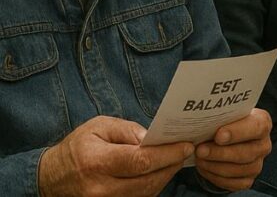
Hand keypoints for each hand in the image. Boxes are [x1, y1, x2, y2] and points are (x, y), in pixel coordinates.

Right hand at [38, 116, 191, 196]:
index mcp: (97, 162)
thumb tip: (153, 138)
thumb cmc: (78, 148)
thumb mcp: (99, 127)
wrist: (51, 178)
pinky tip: (159, 172)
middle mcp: (101, 188)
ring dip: (165, 176)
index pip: (141, 161)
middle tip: (185, 151)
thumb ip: (127, 130)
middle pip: (148, 180)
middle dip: (172, 165)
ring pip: (147, 192)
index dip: (168, 154)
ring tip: (175, 160)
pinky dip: (153, 186)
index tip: (185, 146)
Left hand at [194, 108, 272, 191]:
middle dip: (221, 153)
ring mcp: (257, 164)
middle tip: (201, 150)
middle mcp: (264, 145)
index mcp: (262, 123)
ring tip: (199, 158)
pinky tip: (205, 168)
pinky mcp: (248, 179)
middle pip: (247, 153)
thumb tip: (202, 126)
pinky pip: (234, 183)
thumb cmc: (226, 123)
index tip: (219, 135)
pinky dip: (216, 177)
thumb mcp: (226, 115)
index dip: (238, 132)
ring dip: (215, 166)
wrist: (227, 137)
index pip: (256, 127)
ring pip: (239, 170)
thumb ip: (220, 118)